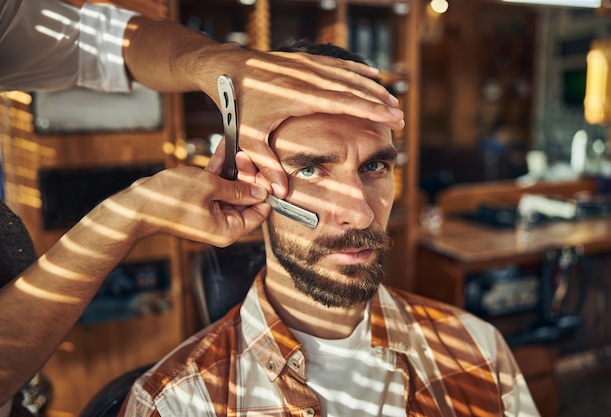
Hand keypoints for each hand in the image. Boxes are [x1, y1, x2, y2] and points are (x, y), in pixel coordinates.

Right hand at [111, 162, 268, 246]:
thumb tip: (262, 191)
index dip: (263, 191)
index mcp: (229, 230)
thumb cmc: (170, 199)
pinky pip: (216, 185)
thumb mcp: (211, 187)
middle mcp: (222, 224)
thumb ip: (239, 189)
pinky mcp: (200, 201)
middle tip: (246, 155)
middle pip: (247, 199)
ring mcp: (211, 212)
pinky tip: (225, 149)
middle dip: (248, 176)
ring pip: (232, 189)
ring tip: (237, 147)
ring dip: (235, 168)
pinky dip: (220, 169)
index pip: (260, 212)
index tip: (264, 172)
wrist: (137, 204)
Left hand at [208, 46, 404, 196]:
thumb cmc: (239, 104)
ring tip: (392, 99)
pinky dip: (356, 70)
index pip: (346, 103)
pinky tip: (371, 74)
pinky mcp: (304, 60)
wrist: (226, 68)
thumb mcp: (249, 137)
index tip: (393, 117)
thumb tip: (280, 193)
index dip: (372, 110)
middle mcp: (309, 77)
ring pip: (348, 74)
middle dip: (380, 101)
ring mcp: (307, 66)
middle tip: (401, 116)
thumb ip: (266, 165)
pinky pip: (336, 64)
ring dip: (372, 86)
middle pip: (353, 88)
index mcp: (301, 97)